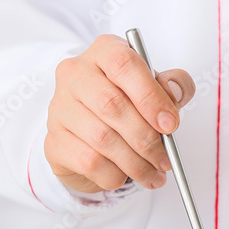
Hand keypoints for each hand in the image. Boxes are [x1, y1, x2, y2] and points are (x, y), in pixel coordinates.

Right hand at [44, 34, 195, 192]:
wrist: (91, 136)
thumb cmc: (127, 106)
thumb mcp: (155, 90)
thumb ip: (172, 86)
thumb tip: (174, 92)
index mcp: (104, 52)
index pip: (123, 64)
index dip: (150, 97)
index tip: (170, 124)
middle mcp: (76, 74)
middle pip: (111, 105)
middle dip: (146, 138)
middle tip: (165, 158)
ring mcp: (60, 107)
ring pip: (102, 138)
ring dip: (135, 163)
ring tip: (153, 173)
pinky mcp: (54, 141)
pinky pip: (89, 162)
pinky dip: (114, 174)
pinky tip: (125, 176)